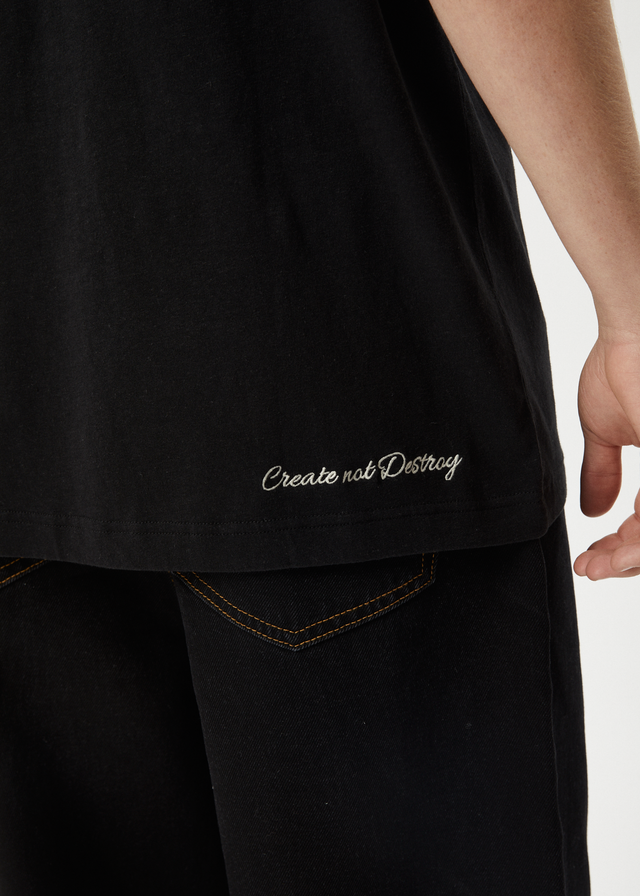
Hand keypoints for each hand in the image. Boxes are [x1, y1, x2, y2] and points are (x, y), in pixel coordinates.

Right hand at [573, 335, 639, 578]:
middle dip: (626, 561)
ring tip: (595, 567)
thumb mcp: (607, 430)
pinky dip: (639, 544)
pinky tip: (613, 551)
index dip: (624, 547)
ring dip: (630, 559)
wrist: (636, 326)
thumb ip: (602, 473)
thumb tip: (593, 512)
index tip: (589, 559)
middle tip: (590, 570)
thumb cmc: (626, 362)